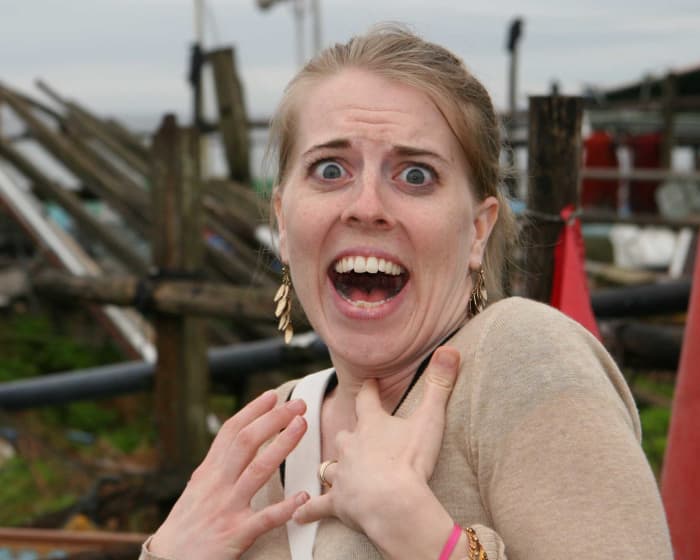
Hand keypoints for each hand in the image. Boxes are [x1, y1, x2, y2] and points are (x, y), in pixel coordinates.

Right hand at [149, 390, 309, 559]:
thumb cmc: (185, 526)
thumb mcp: (196, 489)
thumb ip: (216, 467)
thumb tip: (232, 443)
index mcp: (208, 472)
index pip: (231, 432)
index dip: (253, 411)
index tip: (273, 395)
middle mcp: (217, 484)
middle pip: (247, 442)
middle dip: (274, 419)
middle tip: (298, 404)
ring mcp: (227, 508)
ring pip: (258, 470)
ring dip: (283, 446)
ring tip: (303, 427)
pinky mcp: (236, 534)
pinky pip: (265, 519)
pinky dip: (285, 507)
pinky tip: (304, 496)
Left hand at [293, 347, 460, 555]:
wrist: (393, 502)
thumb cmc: (411, 460)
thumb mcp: (430, 420)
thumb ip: (440, 385)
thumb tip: (451, 348)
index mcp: (371, 425)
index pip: (367, 399)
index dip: (369, 390)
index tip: (369, 382)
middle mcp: (351, 446)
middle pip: (345, 435)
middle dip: (349, 435)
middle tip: (354, 436)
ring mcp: (342, 474)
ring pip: (331, 466)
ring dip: (334, 468)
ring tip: (334, 471)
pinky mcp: (338, 503)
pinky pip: (319, 506)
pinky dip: (309, 511)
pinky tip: (298, 515)